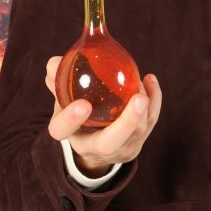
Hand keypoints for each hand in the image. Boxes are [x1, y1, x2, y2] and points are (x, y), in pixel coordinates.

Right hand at [45, 56, 161, 177]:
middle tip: (139, 98)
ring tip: (139, 81)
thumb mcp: (64, 99)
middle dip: (127, 122)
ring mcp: (120, 148)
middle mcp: (95, 149)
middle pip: (111, 142)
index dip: (71, 119)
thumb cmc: (78, 112)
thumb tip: (55, 62)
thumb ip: (59, 79)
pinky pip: (150, 122)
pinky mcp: (137, 142)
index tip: (83, 104)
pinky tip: (150, 80)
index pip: (64, 131)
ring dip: (144, 105)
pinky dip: (155, 100)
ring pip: (137, 132)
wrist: (94, 141)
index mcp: (71, 135)